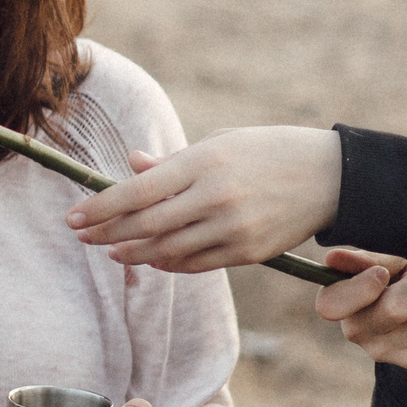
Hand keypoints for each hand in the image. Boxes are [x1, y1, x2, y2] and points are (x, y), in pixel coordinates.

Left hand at [66, 127, 341, 272]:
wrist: (334, 177)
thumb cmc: (269, 151)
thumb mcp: (220, 143)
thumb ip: (172, 162)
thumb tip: (130, 166)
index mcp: (203, 164)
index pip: (136, 192)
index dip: (99, 208)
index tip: (72, 217)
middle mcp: (215, 198)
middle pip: (145, 225)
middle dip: (106, 233)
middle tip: (80, 236)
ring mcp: (233, 229)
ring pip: (167, 250)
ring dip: (132, 253)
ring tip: (110, 251)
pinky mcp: (250, 253)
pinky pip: (196, 263)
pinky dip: (168, 262)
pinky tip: (151, 258)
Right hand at [316, 246, 406, 373]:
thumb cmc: (404, 274)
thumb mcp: (389, 260)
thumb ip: (368, 260)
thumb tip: (333, 258)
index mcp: (338, 302)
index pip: (332, 306)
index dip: (363, 288)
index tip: (383, 274)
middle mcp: (356, 332)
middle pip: (396, 309)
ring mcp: (386, 352)